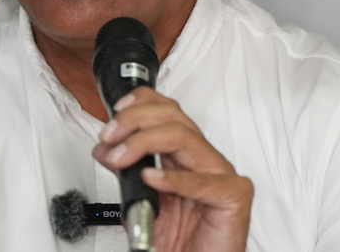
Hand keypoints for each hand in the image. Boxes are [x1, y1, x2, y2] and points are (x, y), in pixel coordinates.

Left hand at [92, 88, 252, 251]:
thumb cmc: (180, 242)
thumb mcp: (143, 202)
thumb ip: (126, 174)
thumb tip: (105, 149)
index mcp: (186, 155)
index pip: (168, 110)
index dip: (142, 102)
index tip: (115, 112)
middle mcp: (204, 159)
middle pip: (173, 117)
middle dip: (135, 120)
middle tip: (109, 136)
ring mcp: (221, 175)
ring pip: (183, 137)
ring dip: (143, 141)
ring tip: (120, 157)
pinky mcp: (234, 197)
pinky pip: (202, 181)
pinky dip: (173, 177)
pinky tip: (151, 177)